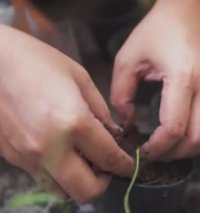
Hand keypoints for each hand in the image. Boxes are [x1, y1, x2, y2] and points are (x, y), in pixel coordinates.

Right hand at [0, 25, 132, 202]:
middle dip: (103, 182)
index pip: (108, 158)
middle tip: (106, 166)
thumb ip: (101, 111)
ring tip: (83, 160)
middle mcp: (51, 147)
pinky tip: (61, 152)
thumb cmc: (37, 61)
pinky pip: (42, 178)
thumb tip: (112, 134)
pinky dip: (58, 173)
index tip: (128, 165)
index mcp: (73, 122)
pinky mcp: (12, 157)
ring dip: (79, 181)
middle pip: (86, 190)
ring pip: (62, 191)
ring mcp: (28, 156)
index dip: (124, 165)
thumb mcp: (79, 78)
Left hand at [110, 0, 199, 160]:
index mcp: (183, 78)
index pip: (174, 128)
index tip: (141, 150)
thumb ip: (121, 94)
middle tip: (151, 154)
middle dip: (172, 155)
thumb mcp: (127, 58)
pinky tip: (175, 135)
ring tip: (163, 148)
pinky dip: (193, 138)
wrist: (188, 12)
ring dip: (185, 150)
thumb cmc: (156, 30)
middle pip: (196, 140)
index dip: (157, 147)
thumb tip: (127, 123)